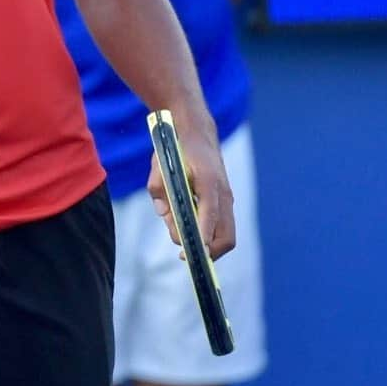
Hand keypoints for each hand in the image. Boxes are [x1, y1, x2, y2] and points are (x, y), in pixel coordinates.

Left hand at [147, 103, 235, 259]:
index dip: (201, 239)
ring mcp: (227, 198)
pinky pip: (221, 225)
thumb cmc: (176, 147)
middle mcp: (223, 194)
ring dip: (206, 243)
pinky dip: (207, 233)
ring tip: (181, 233)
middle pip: (226, 237)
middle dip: (207, 252)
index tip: (190, 253)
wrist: (195, 131)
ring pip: (225, 235)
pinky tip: (187, 225)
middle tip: (185, 254)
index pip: (209, 218)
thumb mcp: (160, 163)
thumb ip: (159, 188)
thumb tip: (163, 213)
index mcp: (209, 182)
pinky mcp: (224, 200)